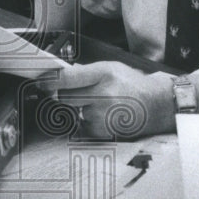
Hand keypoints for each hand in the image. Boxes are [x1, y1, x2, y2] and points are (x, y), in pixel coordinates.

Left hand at [53, 61, 176, 137]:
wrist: (157, 105)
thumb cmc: (134, 84)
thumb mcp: (113, 68)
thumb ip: (87, 71)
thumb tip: (61, 75)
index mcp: (103, 73)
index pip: (67, 78)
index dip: (50, 81)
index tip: (41, 82)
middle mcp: (103, 93)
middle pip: (64, 97)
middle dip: (65, 95)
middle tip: (75, 94)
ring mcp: (103, 114)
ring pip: (74, 112)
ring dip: (80, 109)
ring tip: (100, 104)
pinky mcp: (104, 130)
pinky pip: (83, 125)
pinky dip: (89, 121)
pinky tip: (105, 115)